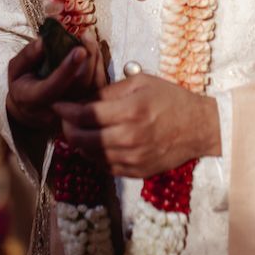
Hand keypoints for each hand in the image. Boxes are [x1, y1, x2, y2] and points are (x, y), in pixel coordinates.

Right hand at [5, 32, 105, 131]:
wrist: (28, 110)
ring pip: (92, 88)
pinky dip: (99, 66)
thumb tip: (44, 41)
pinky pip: (98, 87)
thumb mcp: (15, 70)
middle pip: (79, 87)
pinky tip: (93, 49)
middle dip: (88, 59)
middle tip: (86, 35)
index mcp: (33, 100)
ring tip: (89, 38)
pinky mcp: (86, 106)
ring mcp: (73, 111)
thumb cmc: (21, 86)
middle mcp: (56, 109)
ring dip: (95, 60)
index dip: (66, 70)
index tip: (79, 50)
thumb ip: (27, 56)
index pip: (52, 87)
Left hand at [53, 73, 219, 177]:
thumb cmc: (170, 99)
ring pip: (90, 155)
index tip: (57, 104)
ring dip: (79, 142)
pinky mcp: (135, 171)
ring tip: (77, 130)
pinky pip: (104, 166)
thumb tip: (83, 99)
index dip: (65, 110)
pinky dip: (94, 155)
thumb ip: (110, 91)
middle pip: (82, 138)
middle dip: (67, 128)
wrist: (198, 127)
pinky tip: (95, 142)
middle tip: (64, 119)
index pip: (85, 115)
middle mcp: (129, 138)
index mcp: (130, 111)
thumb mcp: (141, 83)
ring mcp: (132, 158)